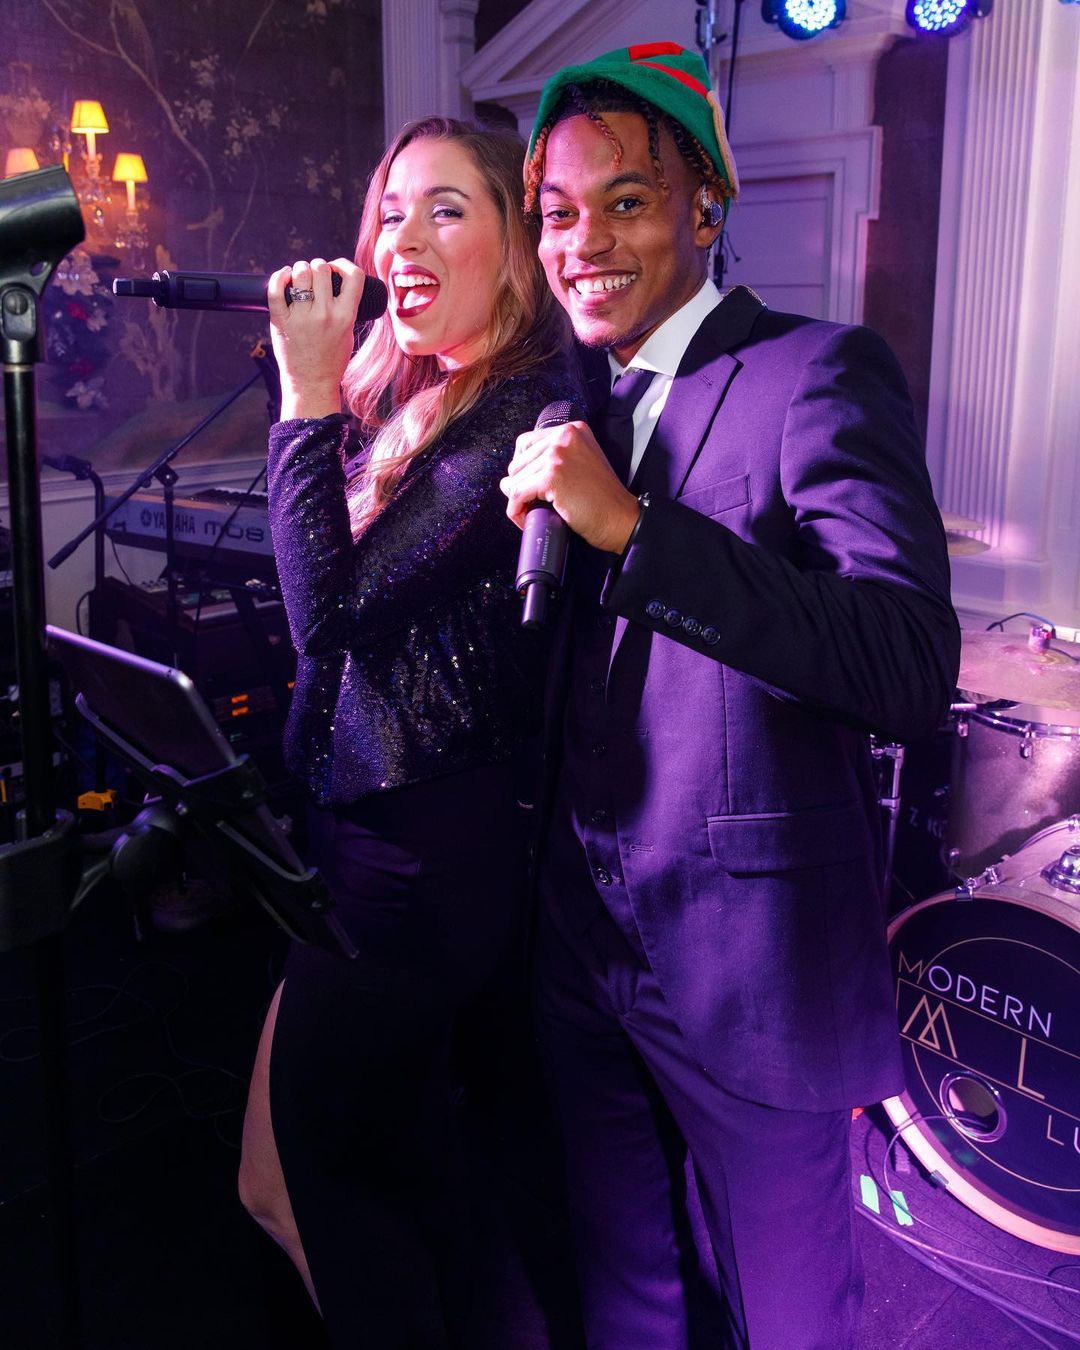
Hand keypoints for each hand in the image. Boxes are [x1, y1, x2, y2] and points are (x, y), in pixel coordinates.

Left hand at [266, 256, 365, 419]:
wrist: (312, 383)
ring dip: (300, 269)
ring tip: (299, 277)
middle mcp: (324, 315)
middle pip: (321, 269)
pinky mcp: (281, 321)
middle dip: (318, 266)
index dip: (343, 265)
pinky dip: (279, 277)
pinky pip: (276, 289)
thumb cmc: (331, 360)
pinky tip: (284, 277)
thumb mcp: (348, 334)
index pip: (353, 276)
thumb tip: (335, 282)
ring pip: (300, 274)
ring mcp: (302, 318)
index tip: (337, 270)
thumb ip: (345, 308)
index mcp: (346, 317)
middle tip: (315, 275)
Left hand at [501, 420, 641, 553]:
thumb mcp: (581, 464)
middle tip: (532, 504)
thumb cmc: (602, 499)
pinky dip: (516, 510)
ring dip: (517, 501)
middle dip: (519, 486)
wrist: (620, 519)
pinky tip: (525, 519)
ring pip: (515, 480)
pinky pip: (517, 494)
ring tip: (531, 513)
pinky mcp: (552, 477)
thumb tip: (509, 479)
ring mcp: (557, 455)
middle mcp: (564, 436)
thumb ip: (552, 461)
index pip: (525, 443)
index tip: (530, 487)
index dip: (523, 469)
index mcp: (572, 430)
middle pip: (518, 462)